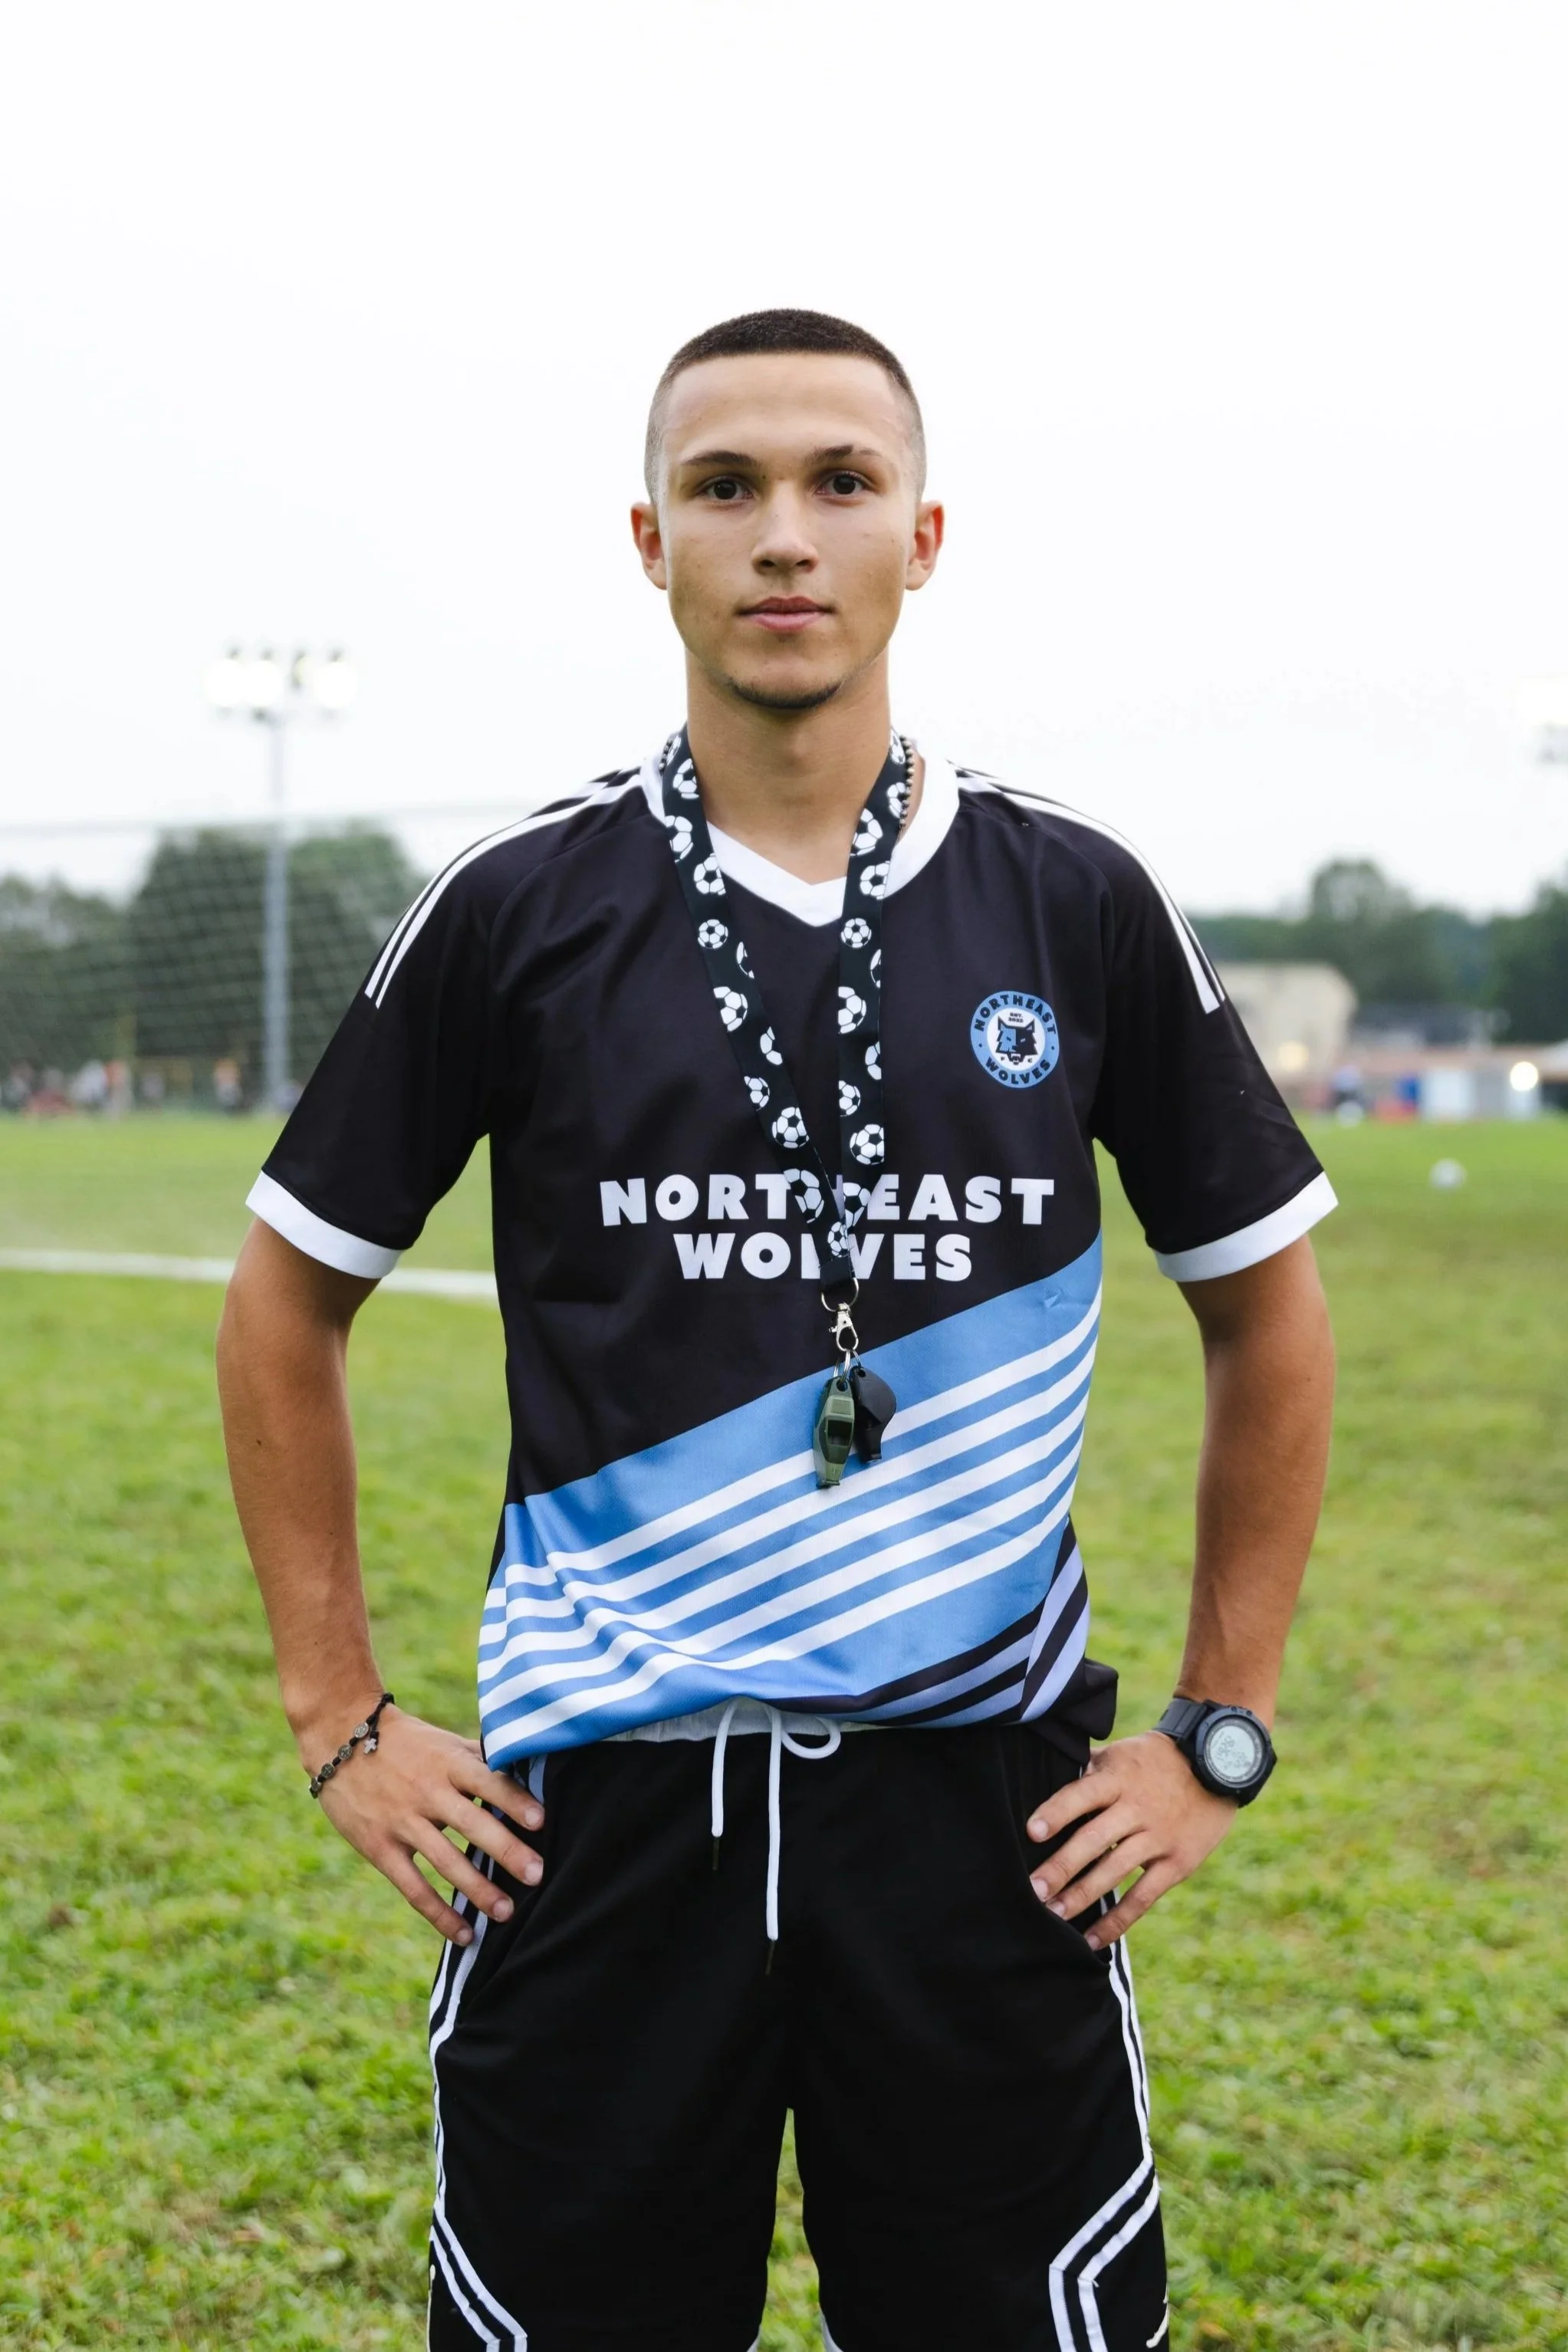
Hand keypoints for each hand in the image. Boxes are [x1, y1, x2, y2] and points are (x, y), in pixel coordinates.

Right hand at [306, 1704, 543, 1945]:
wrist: (340, 1738)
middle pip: (471, 1824)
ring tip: (507, 1912)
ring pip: (445, 1862)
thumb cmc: (406, 1741)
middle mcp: (427, 1792)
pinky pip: (413, 1888)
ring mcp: (402, 1821)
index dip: (514, 1800)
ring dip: (478, 1889)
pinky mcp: (380, 1847)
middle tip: (537, 1875)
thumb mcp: (444, 1742)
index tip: (541, 1821)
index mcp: (448, 1762)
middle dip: (506, 1851)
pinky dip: (439, 1914)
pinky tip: (465, 1934)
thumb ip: (481, 1758)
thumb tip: (527, 1767)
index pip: (488, 1781)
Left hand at [1026, 1730, 1236, 1950]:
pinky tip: (1092, 1940)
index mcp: (1118, 1778)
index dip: (1056, 1813)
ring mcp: (1158, 1838)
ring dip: (1081, 1896)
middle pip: (1094, 1840)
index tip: (1032, 1832)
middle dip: (1061, 1867)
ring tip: (1053, 1915)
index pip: (1081, 1795)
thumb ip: (1088, 1769)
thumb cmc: (1155, 1761)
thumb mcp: (1122, 1753)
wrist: (1217, 1766)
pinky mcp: (1177, 1864)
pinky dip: (1117, 1921)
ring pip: (1114, 1871)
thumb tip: (1045, 1779)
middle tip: (1033, 1890)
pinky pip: (1142, 1898)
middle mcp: (1137, 1808)